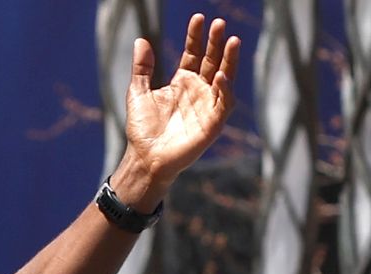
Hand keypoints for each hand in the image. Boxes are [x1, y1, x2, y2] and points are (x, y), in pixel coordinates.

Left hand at [124, 14, 240, 186]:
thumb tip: (140, 40)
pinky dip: (224, 89)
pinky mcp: (213, 123)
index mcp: (182, 82)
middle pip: (212, 61)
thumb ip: (142, 68)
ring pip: (224, 78)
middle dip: (216, 43)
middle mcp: (198, 91)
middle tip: (219, 23)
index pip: (193, 53)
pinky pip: (224, 103)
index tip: (198, 18)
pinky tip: (220, 75)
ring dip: (229, 60)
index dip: (196, 37)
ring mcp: (207, 105)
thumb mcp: (138, 92)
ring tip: (232, 40)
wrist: (145, 157)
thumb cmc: (142, 128)